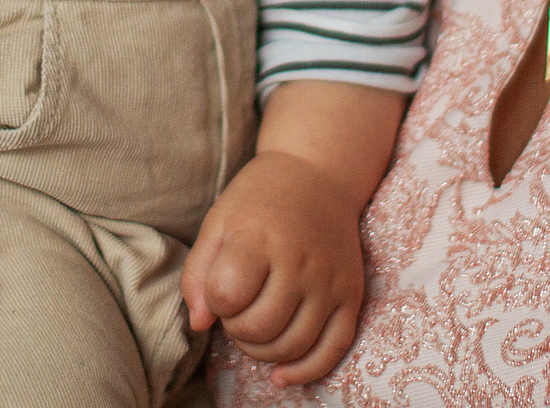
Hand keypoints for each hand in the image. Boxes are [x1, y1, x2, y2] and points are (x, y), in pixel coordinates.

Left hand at [180, 151, 366, 385]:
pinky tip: (281, 375)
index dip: (214, 301)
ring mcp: (329, 282)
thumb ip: (198, 272)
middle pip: (259, 328)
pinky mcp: (351, 296)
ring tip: (256, 328)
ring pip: (292, 346)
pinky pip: (332, 350)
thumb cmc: (259, 199)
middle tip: (238, 308)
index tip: (219, 286)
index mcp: (260, 238)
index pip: (227, 295)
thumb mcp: (218, 221)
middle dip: (237, 329)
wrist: (318, 174)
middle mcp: (299, 262)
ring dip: (263, 351)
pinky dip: (305, 372)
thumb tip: (199, 324)